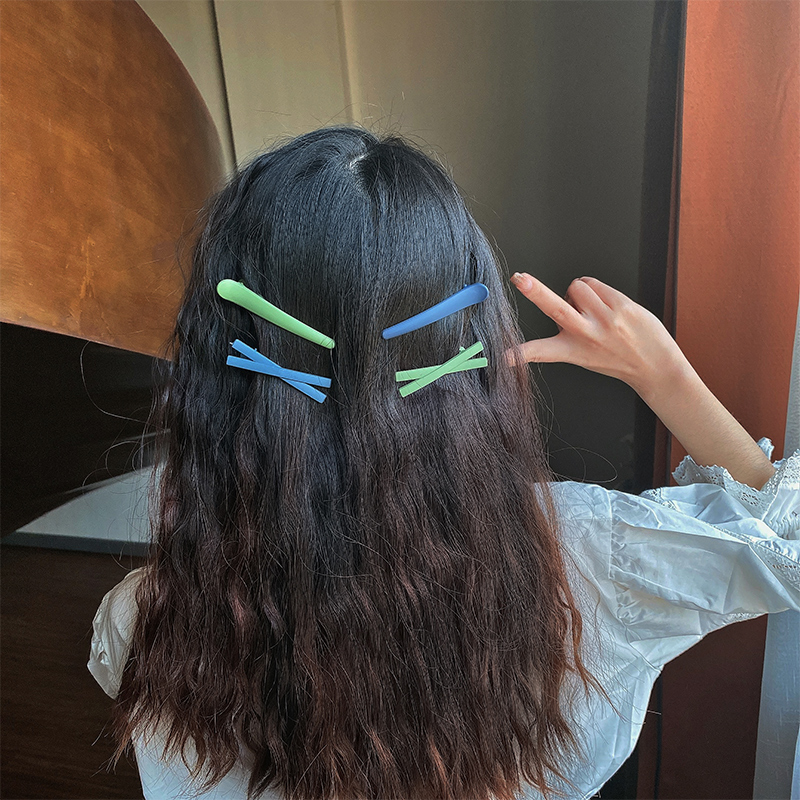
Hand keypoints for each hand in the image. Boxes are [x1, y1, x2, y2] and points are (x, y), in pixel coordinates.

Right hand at [508, 272, 688, 396]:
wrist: (655, 366)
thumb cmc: (618, 359)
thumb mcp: (585, 357)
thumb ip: (569, 334)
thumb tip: (565, 301)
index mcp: (572, 351)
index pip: (540, 352)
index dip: (520, 353)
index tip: (505, 357)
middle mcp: (586, 334)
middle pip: (554, 307)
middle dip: (534, 290)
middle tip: (519, 279)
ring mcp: (604, 319)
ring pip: (576, 286)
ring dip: (580, 293)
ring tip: (593, 310)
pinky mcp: (620, 305)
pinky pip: (594, 283)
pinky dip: (595, 290)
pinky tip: (607, 306)